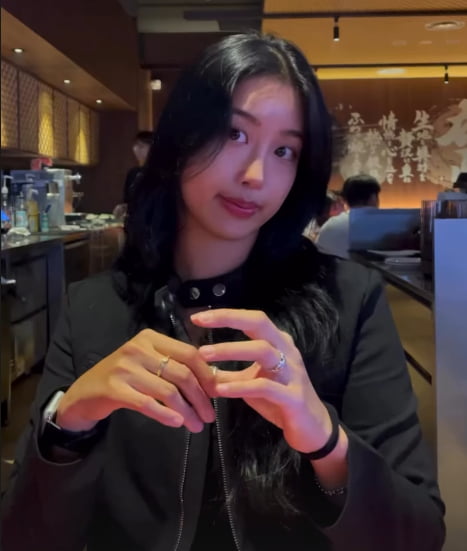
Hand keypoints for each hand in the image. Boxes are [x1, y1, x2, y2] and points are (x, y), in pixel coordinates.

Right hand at [57, 329, 215, 432]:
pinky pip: (147, 403)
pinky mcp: (113, 388)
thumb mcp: (148, 364)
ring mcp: (124, 367)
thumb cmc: (123, 378)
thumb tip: (212, 382)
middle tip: (209, 416)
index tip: (217, 394)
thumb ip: (174, 367)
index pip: (189, 353)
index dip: (206, 374)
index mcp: (151, 338)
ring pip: (167, 391)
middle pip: (181, 373)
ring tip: (196, 425)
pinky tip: (176, 423)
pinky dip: (164, 414)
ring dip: (186, 411)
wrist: (83, 393)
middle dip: (200, 397)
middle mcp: (138, 348)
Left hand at [191, 309, 331, 453]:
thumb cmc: (280, 401)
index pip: (253, 319)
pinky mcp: (293, 397)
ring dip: (231, 350)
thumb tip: (201, 370)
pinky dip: (241, 386)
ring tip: (204, 355)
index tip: (198, 317)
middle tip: (201, 323)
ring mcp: (292, 372)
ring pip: (263, 351)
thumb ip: (229, 374)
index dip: (226, 315)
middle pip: (260, 323)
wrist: (312, 429)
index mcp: (278, 343)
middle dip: (229, 319)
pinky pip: (265, 387)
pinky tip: (221, 389)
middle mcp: (287, 351)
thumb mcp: (251, 383)